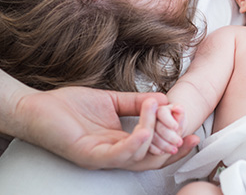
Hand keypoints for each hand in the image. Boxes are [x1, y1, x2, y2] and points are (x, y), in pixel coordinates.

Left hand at [13, 86, 197, 169]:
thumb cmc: (70, 106)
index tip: (192, 130)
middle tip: (184, 125)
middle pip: (153, 159)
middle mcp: (115, 154)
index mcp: (121, 142)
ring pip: (140, 156)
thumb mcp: (113, 100)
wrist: (38, 106)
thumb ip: (138, 102)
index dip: (176, 142)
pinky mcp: (90, 155)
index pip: (155, 149)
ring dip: (156, 133)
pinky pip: (119, 155)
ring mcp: (103, 157)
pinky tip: (146, 129)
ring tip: (160, 110)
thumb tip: (163, 100)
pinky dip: (137, 143)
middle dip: (174, 144)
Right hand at [149, 104, 186, 155]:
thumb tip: (179, 108)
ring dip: (164, 144)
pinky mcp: (143, 139)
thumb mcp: (181, 117)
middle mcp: (151, 118)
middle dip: (169, 135)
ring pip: (151, 137)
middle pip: (157, 126)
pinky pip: (146, 145)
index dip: (168, 120)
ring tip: (174, 149)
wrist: (173, 130)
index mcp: (160, 109)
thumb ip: (180, 113)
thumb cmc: (178, 121)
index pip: (162, 112)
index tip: (176, 127)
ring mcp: (145, 128)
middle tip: (179, 142)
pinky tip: (163, 152)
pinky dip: (155, 150)